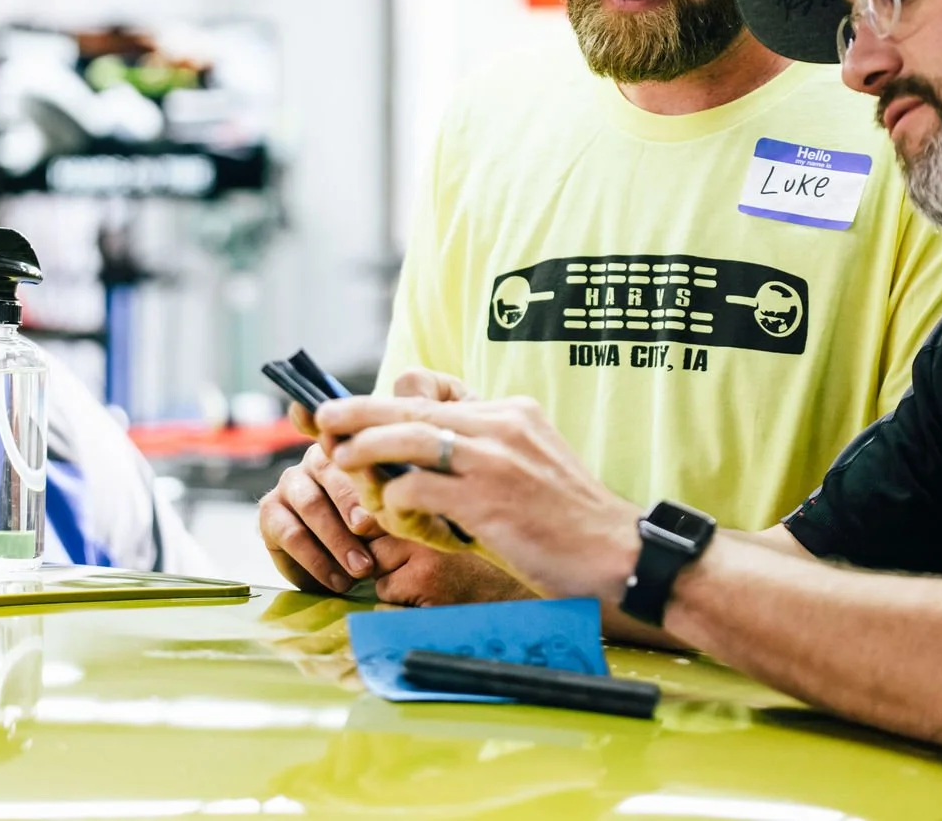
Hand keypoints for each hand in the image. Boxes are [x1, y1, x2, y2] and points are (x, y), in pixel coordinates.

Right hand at [261, 368, 475, 594]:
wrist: (396, 564)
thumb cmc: (411, 513)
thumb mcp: (425, 479)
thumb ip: (418, 434)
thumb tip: (410, 384)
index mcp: (349, 441)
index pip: (338, 425)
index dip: (334, 428)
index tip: (344, 443)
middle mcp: (314, 457)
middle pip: (326, 469)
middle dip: (350, 501)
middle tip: (370, 528)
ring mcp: (289, 484)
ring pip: (308, 504)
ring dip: (336, 540)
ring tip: (363, 568)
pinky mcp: (271, 517)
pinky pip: (286, 532)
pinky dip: (314, 559)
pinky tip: (338, 581)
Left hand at [318, 394, 641, 604]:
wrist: (619, 553)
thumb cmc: (569, 522)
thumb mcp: (529, 467)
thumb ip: (483, 454)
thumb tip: (423, 463)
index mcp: (511, 412)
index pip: (436, 388)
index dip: (392, 397)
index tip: (361, 412)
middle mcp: (501, 424)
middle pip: (410, 402)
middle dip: (358, 409)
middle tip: (322, 416)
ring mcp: (494, 459)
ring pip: (407, 436)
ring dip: (363, 446)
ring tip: (336, 456)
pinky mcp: (487, 500)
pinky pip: (417, 488)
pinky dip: (394, 501)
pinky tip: (393, 516)